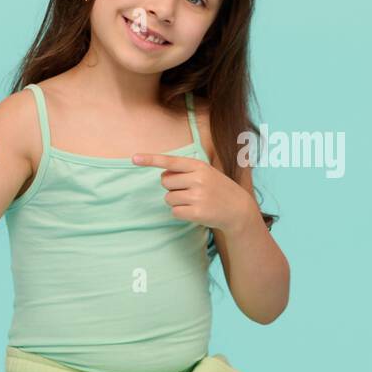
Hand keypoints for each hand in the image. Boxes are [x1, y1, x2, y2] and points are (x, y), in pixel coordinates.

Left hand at [131, 152, 257, 233]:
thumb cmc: (217, 189)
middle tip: (189, 191)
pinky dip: (181, 213)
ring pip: (168, 198)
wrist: (238, 209)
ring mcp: (198, 196)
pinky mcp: (197, 213)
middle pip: (165, 182)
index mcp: (199, 166)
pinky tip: (194, 211)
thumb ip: (185, 171)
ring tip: (194, 201)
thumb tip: (163, 175)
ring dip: (176, 201)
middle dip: (172, 187)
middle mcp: (198, 179)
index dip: (150, 160)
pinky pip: (174, 212)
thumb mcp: (206, 173)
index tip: (133, 158)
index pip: (170, 161)